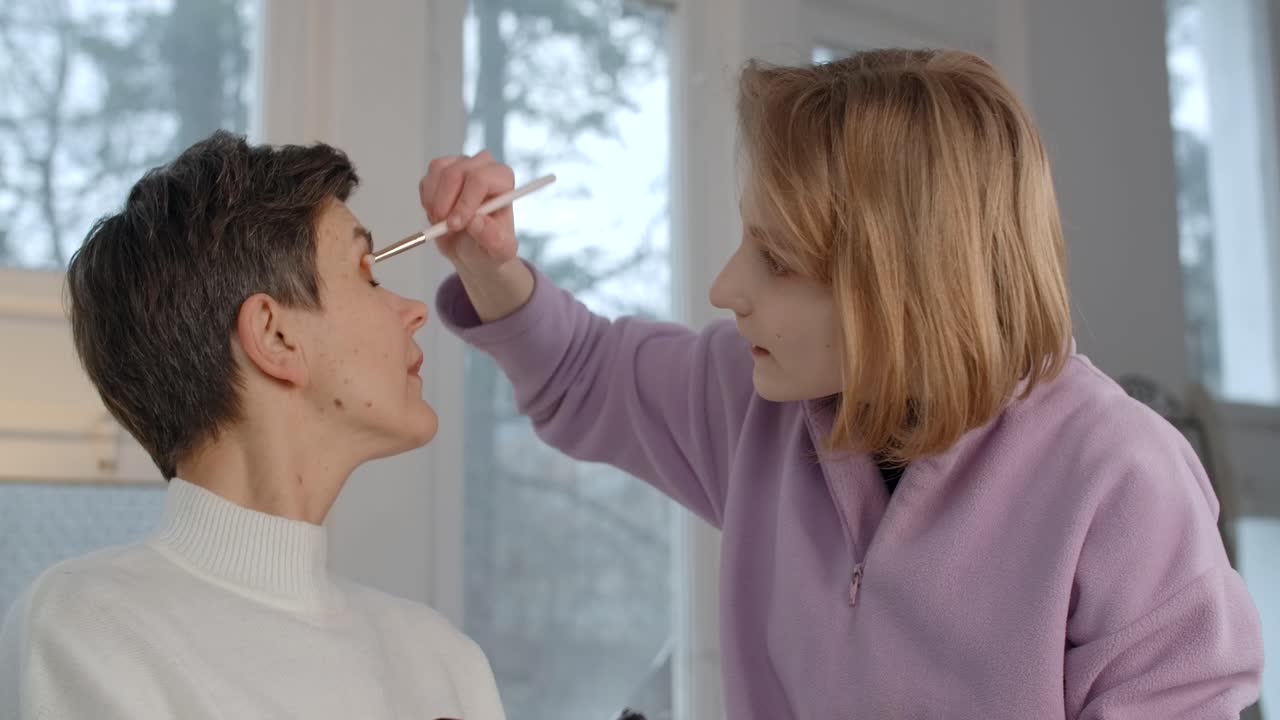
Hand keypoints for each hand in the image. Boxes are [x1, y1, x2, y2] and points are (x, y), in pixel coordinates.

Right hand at [418, 150, 518, 274]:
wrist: (472, 247)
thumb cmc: (489, 245)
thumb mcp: (498, 251)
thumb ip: (493, 239)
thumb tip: (476, 222)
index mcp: (503, 180)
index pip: (480, 179)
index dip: (464, 202)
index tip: (455, 225)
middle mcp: (484, 166)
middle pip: (455, 173)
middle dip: (445, 203)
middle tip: (445, 227)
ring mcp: (461, 164)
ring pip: (438, 172)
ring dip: (434, 202)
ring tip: (443, 223)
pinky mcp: (442, 169)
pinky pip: (427, 179)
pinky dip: (427, 201)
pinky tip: (438, 214)